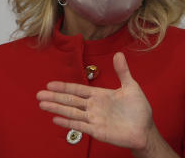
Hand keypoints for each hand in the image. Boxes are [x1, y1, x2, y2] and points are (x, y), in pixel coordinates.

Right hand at [36, 52, 155, 150]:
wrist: (145, 130)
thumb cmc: (138, 110)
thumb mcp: (131, 87)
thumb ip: (123, 72)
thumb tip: (119, 54)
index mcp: (99, 95)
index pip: (78, 89)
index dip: (64, 87)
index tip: (50, 84)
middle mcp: (93, 107)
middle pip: (70, 100)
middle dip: (54, 97)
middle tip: (39, 94)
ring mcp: (94, 119)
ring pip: (72, 112)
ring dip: (57, 108)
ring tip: (42, 104)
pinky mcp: (97, 131)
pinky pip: (80, 126)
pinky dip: (68, 123)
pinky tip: (56, 119)